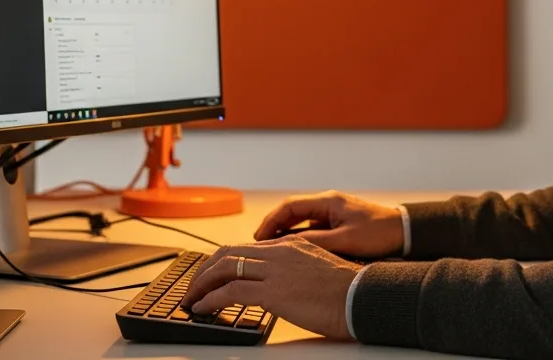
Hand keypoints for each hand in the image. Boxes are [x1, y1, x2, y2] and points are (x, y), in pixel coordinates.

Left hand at [181, 238, 361, 339]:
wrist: (361, 298)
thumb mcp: (318, 270)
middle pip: (228, 253)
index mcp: (291, 245)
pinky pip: (230, 292)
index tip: (211, 274)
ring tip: (191, 299)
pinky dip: (210, 299)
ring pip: (224, 269)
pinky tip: (202, 308)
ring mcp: (275, 270)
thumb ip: (295, 270)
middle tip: (194, 286)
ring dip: (201, 285)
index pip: (246, 247)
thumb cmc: (347, 291)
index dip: (222, 261)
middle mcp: (279, 251)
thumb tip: (281, 285)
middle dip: (205, 270)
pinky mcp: (273, 291)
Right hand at [254, 191, 403, 258]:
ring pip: (301, 223)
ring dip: (286, 235)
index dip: (271, 221)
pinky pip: (312, 230)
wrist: (405, 234)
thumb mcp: (345, 240)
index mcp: (328, 202)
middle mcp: (328, 204)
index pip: (289, 206)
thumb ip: (316, 242)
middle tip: (259, 247)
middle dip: (274, 228)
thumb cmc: (379, 233)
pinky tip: (294, 254)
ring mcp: (333, 215)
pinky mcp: (338, 225)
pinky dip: (300, 240)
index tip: (259, 237)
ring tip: (272, 252)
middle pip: (292, 213)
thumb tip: (288, 246)